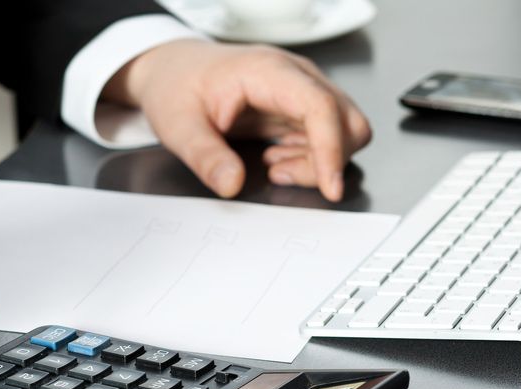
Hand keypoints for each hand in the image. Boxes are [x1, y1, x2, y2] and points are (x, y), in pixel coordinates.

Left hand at [103, 40, 371, 201]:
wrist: (173, 70)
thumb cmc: (177, 87)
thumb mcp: (178, 126)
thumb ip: (205, 157)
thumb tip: (231, 184)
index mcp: (269, 72)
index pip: (320, 106)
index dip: (331, 149)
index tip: (329, 187)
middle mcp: (295, 77)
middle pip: (347, 121)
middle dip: (327, 160)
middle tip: (280, 174)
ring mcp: (300, 92)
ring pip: (342, 132)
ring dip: (316, 161)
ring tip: (273, 166)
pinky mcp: (297, 109)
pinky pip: (324, 138)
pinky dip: (309, 158)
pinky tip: (276, 160)